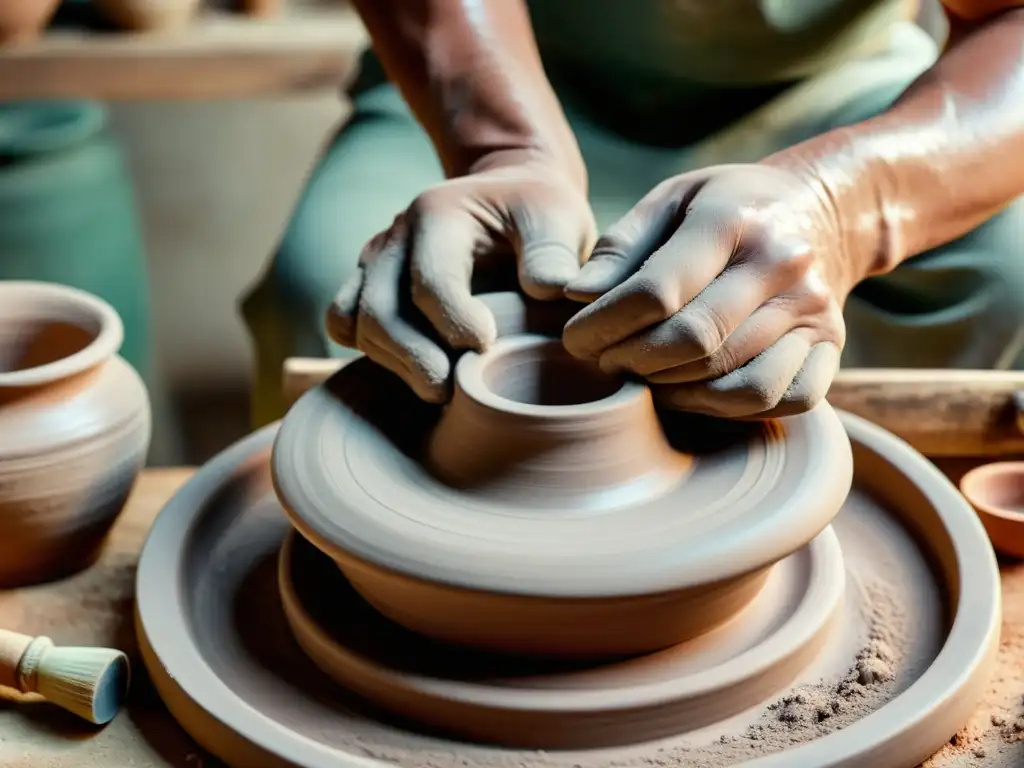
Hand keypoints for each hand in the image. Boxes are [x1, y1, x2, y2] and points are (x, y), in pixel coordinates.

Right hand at [326, 150, 595, 402]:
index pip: (430, 280)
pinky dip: (369, 351)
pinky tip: (411, 368)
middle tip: (450, 391)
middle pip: (379, 310)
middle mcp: (395, 237)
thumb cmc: (534, 213)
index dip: (455, 323)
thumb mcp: (556, 218)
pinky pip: (343, 324)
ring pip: (356, 323)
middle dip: (413, 359)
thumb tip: (549, 291)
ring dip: (394, 363)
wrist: (507, 197)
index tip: (488, 346)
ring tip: (440, 388)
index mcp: (437, 214)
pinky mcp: (368, 284)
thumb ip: (552, 254)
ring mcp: (376, 262)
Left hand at [562, 164, 852, 418]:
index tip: (574, 339)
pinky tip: (693, 391)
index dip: (604, 325)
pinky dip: (732, 408)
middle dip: (634, 361)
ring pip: (737, 381)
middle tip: (606, 361)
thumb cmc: (726, 206)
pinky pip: (783, 399)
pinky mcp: (831, 345)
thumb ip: (620, 245)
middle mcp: (781, 265)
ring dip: (676, 392)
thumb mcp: (670, 199)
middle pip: (694, 341)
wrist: (820, 209)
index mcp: (732, 219)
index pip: (658, 290)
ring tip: (644, 377)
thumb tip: (577, 295)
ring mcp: (813, 310)